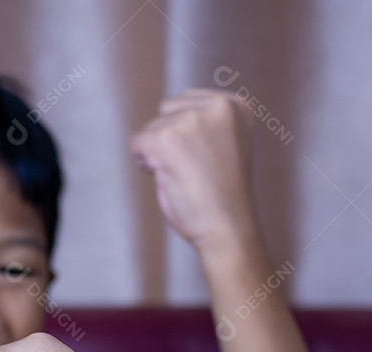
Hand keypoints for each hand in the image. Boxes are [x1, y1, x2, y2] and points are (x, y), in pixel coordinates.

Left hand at [130, 89, 258, 256]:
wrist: (228, 229)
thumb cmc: (221, 195)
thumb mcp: (223, 144)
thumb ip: (204, 121)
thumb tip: (167, 109)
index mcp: (235, 106)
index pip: (186, 103)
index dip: (186, 136)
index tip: (208, 161)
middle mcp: (218, 107)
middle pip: (167, 111)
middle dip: (171, 140)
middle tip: (196, 170)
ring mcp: (193, 120)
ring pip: (151, 128)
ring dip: (159, 155)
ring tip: (187, 177)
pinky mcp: (169, 138)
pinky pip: (136, 143)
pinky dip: (144, 164)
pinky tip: (169, 179)